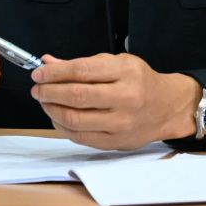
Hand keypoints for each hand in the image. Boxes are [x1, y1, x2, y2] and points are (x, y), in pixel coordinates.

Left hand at [30, 53, 200, 149]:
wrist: (167, 108)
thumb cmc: (139, 81)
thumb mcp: (116, 63)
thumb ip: (82, 64)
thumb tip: (48, 63)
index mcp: (125, 72)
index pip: (80, 71)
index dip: (54, 73)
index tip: (38, 73)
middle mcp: (125, 98)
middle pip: (76, 96)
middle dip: (49, 92)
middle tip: (37, 89)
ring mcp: (120, 123)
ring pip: (75, 119)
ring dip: (52, 110)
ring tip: (45, 101)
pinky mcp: (115, 142)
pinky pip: (80, 137)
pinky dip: (62, 126)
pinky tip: (57, 116)